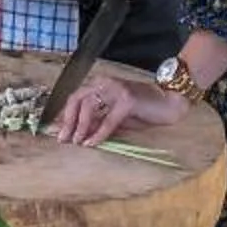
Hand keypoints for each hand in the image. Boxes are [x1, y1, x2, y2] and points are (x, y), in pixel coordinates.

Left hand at [48, 74, 188, 146]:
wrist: (170, 102)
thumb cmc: (143, 110)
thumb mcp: (116, 116)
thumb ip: (98, 121)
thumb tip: (76, 134)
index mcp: (100, 84)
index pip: (75, 98)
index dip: (64, 115)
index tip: (57, 132)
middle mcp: (105, 83)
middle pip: (77, 100)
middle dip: (68, 121)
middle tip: (62, 139)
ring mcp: (116, 90)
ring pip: (89, 108)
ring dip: (80, 127)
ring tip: (76, 142)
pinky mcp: (127, 100)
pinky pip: (107, 120)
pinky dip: (98, 134)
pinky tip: (91, 143)